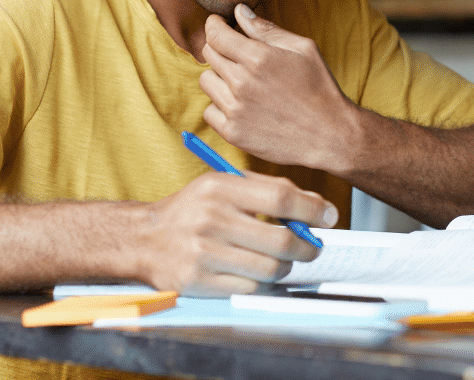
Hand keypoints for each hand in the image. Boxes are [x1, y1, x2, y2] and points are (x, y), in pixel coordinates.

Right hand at [139, 169, 337, 296]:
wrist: (144, 238)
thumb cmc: (193, 209)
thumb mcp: (224, 185)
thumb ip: (269, 190)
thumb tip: (317, 206)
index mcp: (220, 188)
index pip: (281, 198)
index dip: (312, 210)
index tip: (329, 217)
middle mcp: (211, 220)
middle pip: (280, 241)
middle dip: (307, 247)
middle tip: (312, 247)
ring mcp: (204, 253)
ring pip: (269, 269)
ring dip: (284, 267)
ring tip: (281, 260)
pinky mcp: (199, 281)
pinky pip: (250, 288)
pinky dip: (262, 283)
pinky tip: (258, 272)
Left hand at [198, 4, 355, 170]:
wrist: (330, 134)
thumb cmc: (320, 87)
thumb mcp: (303, 49)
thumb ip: (267, 29)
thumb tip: (239, 11)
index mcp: (258, 57)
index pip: (215, 34)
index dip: (213, 25)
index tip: (217, 25)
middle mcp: (242, 82)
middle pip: (209, 54)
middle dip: (219, 48)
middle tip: (237, 54)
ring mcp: (235, 109)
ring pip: (206, 81)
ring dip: (219, 77)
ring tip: (242, 82)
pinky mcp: (233, 132)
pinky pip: (209, 111)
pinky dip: (221, 106)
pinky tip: (242, 105)